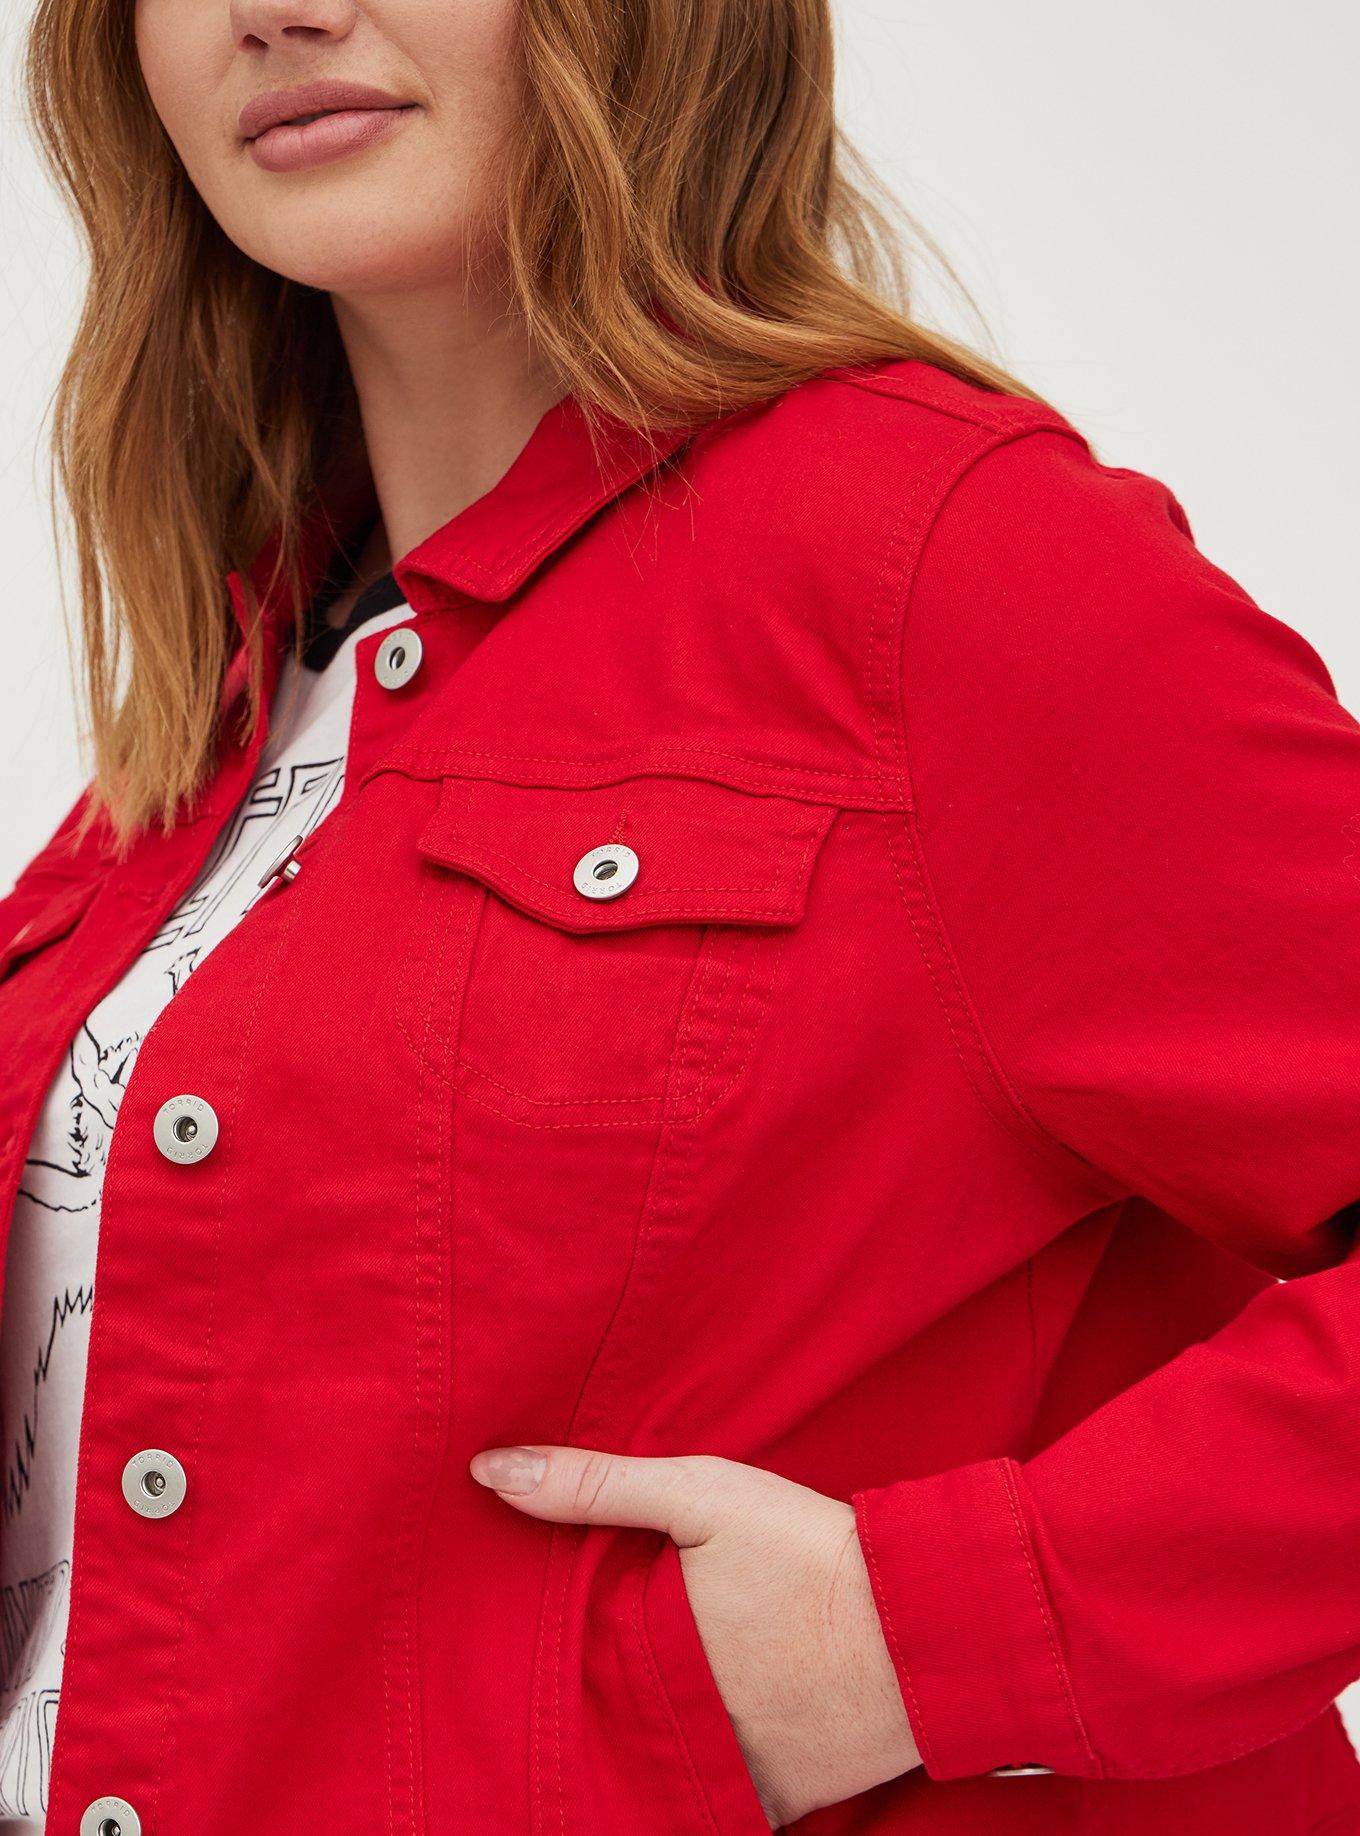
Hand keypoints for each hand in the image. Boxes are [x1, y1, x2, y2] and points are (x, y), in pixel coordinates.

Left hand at [469, 1443, 923, 1826]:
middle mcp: (666, 1730)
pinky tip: (699, 1729)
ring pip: (650, 1764)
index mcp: (636, 1655)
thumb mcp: (700, 1495)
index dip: (534, 1649)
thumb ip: (594, 1484)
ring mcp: (720, 1775)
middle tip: (585, 1665)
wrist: (921, 1626)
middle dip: (587, 1700)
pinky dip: (696, 1771)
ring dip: (638, 1738)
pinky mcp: (770, 1803)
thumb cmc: (805, 1552)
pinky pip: (709, 1800)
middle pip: (598, 1723)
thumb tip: (487, 1471)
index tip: (515, 1628)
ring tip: (642, 1695)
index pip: (553, 1667)